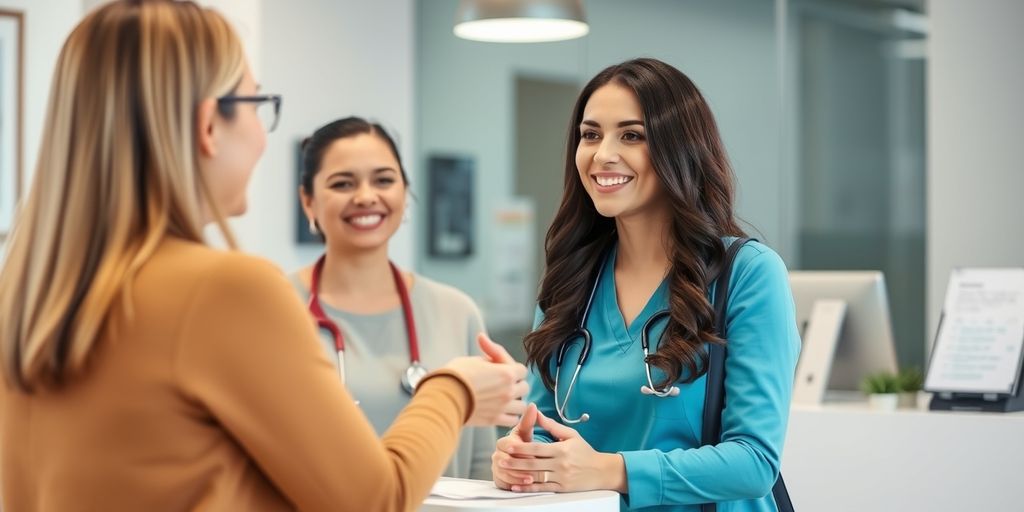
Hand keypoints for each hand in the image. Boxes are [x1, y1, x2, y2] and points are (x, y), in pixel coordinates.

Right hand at [440, 334, 527, 426]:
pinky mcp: (494, 420)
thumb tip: (486, 343)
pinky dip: (509, 416)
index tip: (502, 370)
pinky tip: (500, 411)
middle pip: (524, 388)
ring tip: (503, 400)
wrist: (443, 398)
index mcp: (506, 373)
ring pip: (521, 406)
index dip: (513, 368)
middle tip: (502, 384)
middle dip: (516, 385)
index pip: (522, 370)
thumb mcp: (472, 359)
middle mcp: (508, 391)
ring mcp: (503, 407)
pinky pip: (512, 420)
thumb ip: (487, 355)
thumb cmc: (456, 375)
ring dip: (515, 402)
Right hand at [492, 403, 538, 489]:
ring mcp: (496, 468)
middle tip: (532, 468)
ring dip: (517, 476)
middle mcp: (497, 455)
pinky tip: (525, 485)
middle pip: (502, 460)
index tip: (528, 452)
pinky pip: (503, 483)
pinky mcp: (498, 479)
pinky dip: (514, 485)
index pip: (506, 444)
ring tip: (531, 478)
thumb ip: (529, 420)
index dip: (517, 449)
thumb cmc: (525, 444)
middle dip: (518, 464)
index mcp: (504, 442)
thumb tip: (533, 405)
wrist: (521, 459)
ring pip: (503, 473)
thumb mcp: (527, 432)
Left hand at [498, 409, 626, 492]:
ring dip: (518, 474)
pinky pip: (542, 488)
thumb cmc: (585, 451)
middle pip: (533, 463)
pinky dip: (528, 488)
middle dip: (515, 462)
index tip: (508, 446)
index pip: (537, 448)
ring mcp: (561, 477)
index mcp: (561, 449)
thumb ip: (552, 426)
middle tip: (500, 459)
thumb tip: (536, 413)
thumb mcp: (571, 435)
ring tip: (504, 471)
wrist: (602, 471)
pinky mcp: (562, 488)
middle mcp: (561, 464)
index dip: (522, 448)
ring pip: (536, 476)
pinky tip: (517, 486)